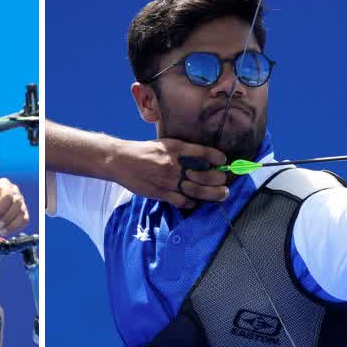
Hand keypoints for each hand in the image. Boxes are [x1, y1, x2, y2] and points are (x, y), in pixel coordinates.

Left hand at [0, 178, 29, 244]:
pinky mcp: (21, 213)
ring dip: (9, 224)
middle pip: (16, 203)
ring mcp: (19, 203)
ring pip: (20, 212)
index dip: (1, 207)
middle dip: (5, 217)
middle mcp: (13, 192)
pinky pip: (23, 220)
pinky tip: (3, 230)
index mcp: (1, 184)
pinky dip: (13, 227)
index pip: (7, 194)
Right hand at [112, 138, 229, 209]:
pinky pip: (182, 201)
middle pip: (205, 175)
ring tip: (221, 194)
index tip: (223, 161)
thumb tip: (203, 157)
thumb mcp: (165, 144)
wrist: (121, 160)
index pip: (204, 153)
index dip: (218, 158)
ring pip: (197, 190)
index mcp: (176, 148)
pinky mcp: (160, 193)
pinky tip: (196, 201)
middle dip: (219, 180)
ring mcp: (168, 180)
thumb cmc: (145, 151)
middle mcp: (174, 164)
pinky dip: (192, 203)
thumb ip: (183, 150)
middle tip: (225, 182)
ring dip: (212, 194)